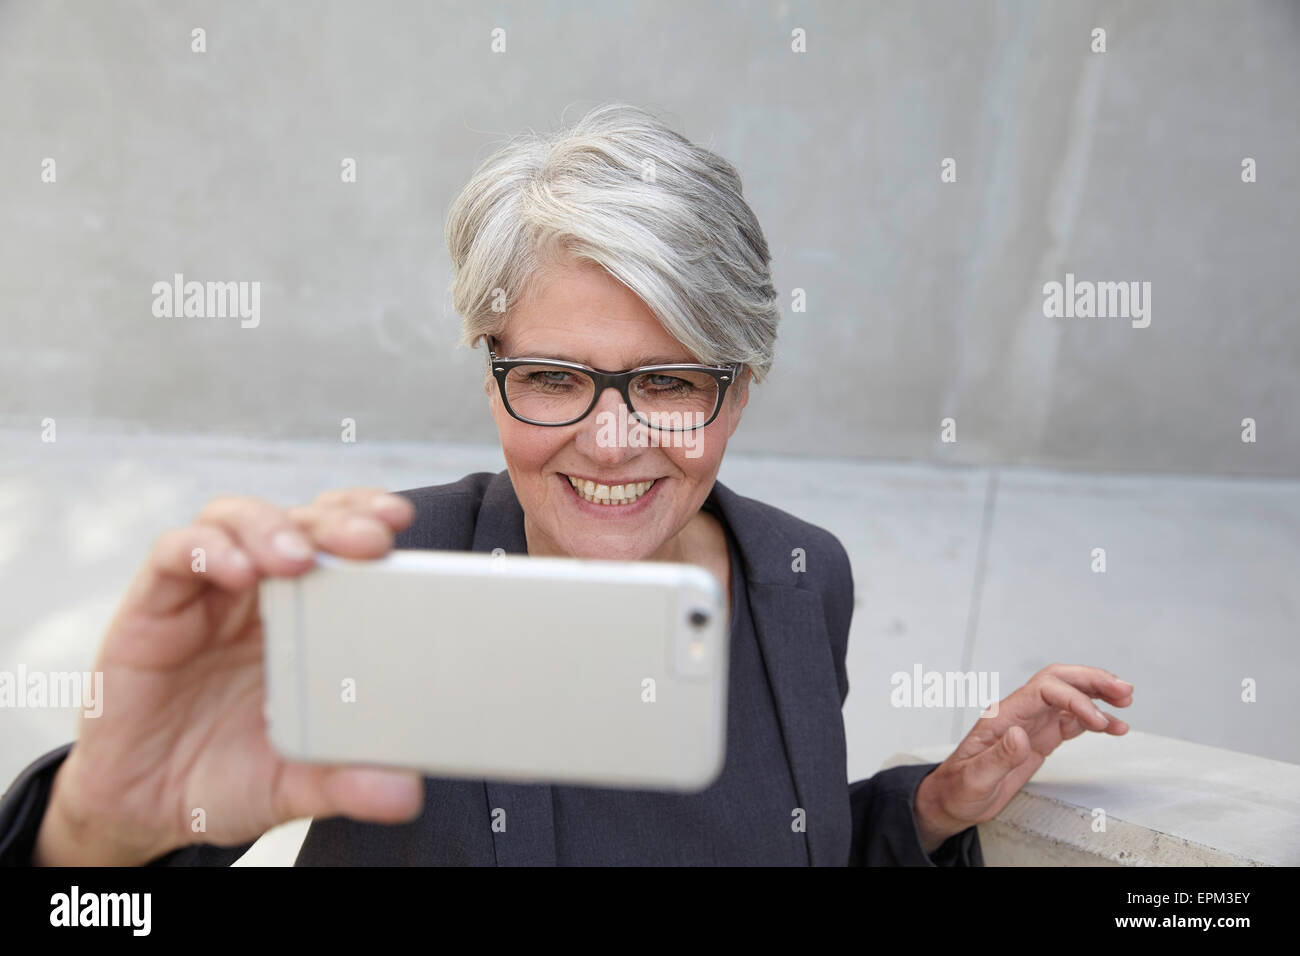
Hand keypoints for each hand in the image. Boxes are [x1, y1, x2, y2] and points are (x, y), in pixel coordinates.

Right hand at [34, 487, 421, 864]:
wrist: (144, 807)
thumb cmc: (228, 775)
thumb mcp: (296, 786)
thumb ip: (345, 782)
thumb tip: (406, 794)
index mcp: (309, 617)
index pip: (340, 540)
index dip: (366, 516)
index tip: (399, 520)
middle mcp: (260, 593)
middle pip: (300, 521)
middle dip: (336, 519)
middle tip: (370, 540)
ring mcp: (206, 594)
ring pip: (236, 519)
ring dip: (271, 527)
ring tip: (298, 558)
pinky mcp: (152, 607)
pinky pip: (174, 554)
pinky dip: (207, 550)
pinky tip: (235, 572)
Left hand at [912, 663, 1132, 853]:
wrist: (952, 800)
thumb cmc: (958, 789)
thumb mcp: (975, 779)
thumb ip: (998, 757)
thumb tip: (1020, 733)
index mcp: (1003, 717)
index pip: (1043, 690)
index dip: (1073, 698)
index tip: (1097, 720)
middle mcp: (1018, 714)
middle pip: (1058, 681)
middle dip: (1091, 681)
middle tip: (1123, 690)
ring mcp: (1030, 724)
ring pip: (1068, 697)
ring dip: (1097, 695)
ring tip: (1126, 701)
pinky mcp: (1039, 738)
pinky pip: (1070, 721)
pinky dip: (1094, 720)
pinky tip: (1113, 725)